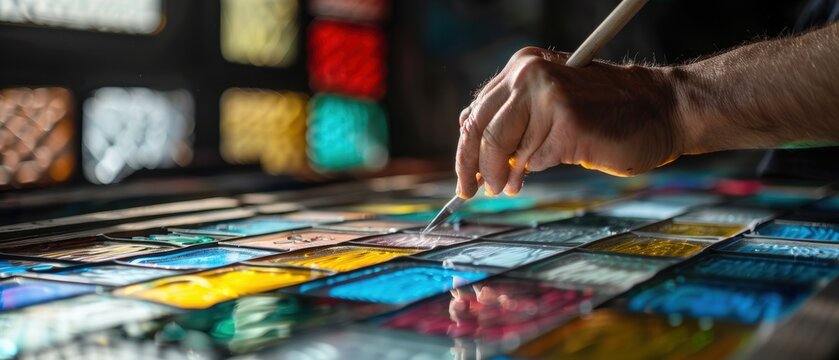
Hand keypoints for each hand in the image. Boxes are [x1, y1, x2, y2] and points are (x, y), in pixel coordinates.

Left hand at [455, 46, 683, 197]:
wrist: (661, 109)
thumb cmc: (606, 111)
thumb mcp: (551, 101)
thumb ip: (515, 115)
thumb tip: (469, 139)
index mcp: (524, 65)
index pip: (477, 112)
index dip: (465, 148)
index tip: (463, 174)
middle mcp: (531, 74)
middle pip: (482, 131)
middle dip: (472, 167)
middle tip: (470, 191)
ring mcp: (549, 97)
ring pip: (505, 148)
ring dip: (501, 176)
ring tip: (505, 188)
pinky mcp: (568, 123)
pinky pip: (534, 160)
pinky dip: (529, 173)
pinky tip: (529, 177)